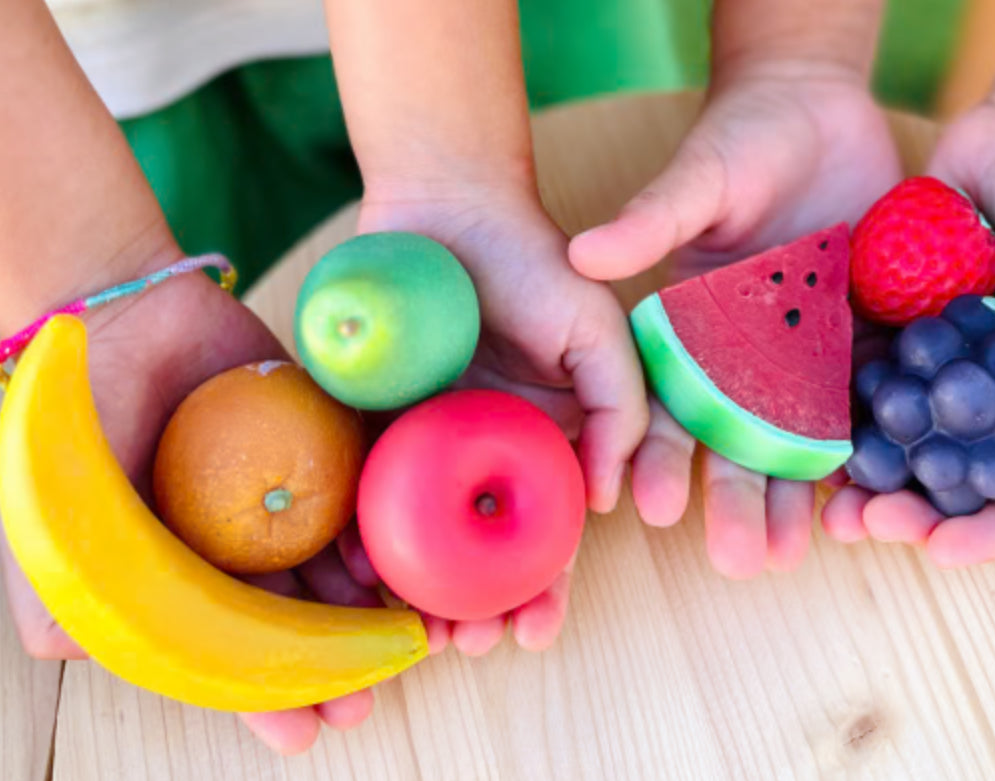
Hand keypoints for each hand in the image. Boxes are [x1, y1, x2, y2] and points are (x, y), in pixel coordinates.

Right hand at [0, 250, 377, 754]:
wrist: (121, 314)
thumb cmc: (76, 416)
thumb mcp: (53, 506)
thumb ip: (58, 580)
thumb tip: (67, 654)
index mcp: (186, 575)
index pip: (229, 653)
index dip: (262, 699)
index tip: (301, 738)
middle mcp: (243, 546)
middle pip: (296, 624)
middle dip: (330, 670)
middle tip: (362, 705)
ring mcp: (289, 495)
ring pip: (337, 569)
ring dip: (368, 613)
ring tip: (402, 646)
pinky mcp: (324, 442)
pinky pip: (359, 494)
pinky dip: (374, 530)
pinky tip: (385, 563)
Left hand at [356, 180, 647, 654]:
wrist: (448, 205)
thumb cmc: (533, 263)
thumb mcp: (599, 331)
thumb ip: (621, 409)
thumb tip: (608, 500)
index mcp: (538, 445)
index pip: (544, 537)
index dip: (543, 591)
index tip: (534, 632)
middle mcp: (479, 455)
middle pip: (477, 553)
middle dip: (478, 611)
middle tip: (468, 647)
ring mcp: (421, 442)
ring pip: (417, 538)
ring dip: (419, 592)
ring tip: (418, 634)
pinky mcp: (366, 420)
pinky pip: (361, 487)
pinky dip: (360, 533)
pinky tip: (360, 571)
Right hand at [569, 66, 901, 577]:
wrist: (822, 113)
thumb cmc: (743, 139)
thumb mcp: (697, 179)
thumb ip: (648, 220)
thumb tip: (579, 253)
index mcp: (692, 331)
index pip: (665, 404)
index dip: (656, 455)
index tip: (646, 504)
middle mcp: (744, 358)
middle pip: (735, 442)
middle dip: (735, 502)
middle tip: (738, 561)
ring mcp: (806, 358)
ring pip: (799, 442)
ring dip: (796, 499)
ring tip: (793, 556)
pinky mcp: (864, 346)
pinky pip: (866, 410)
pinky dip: (866, 457)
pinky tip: (865, 503)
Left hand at [822, 100, 994, 564]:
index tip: (942, 551)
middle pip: (965, 483)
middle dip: (919, 514)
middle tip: (866, 524)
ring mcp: (953, 372)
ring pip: (913, 449)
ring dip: (875, 483)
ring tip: (833, 506)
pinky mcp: (905, 340)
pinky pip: (874, 393)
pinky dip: (849, 423)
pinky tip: (814, 444)